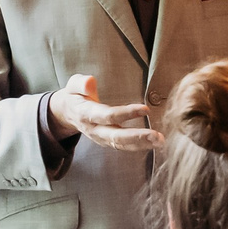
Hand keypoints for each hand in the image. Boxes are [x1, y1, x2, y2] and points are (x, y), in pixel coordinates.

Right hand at [48, 73, 163, 151]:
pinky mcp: (107, 141)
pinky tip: (154, 143)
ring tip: (160, 141)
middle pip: (116, 136)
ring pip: (121, 145)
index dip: (126, 113)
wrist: (67, 113)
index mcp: (86, 114)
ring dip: (142, 144)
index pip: (108, 115)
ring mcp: (101, 138)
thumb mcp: (72, 85)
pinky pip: (123, 146)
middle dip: (137, 137)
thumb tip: (89, 82)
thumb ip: (80, 83)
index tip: (146, 109)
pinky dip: (139, 146)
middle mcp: (94, 130)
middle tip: (156, 136)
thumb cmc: (74, 95)